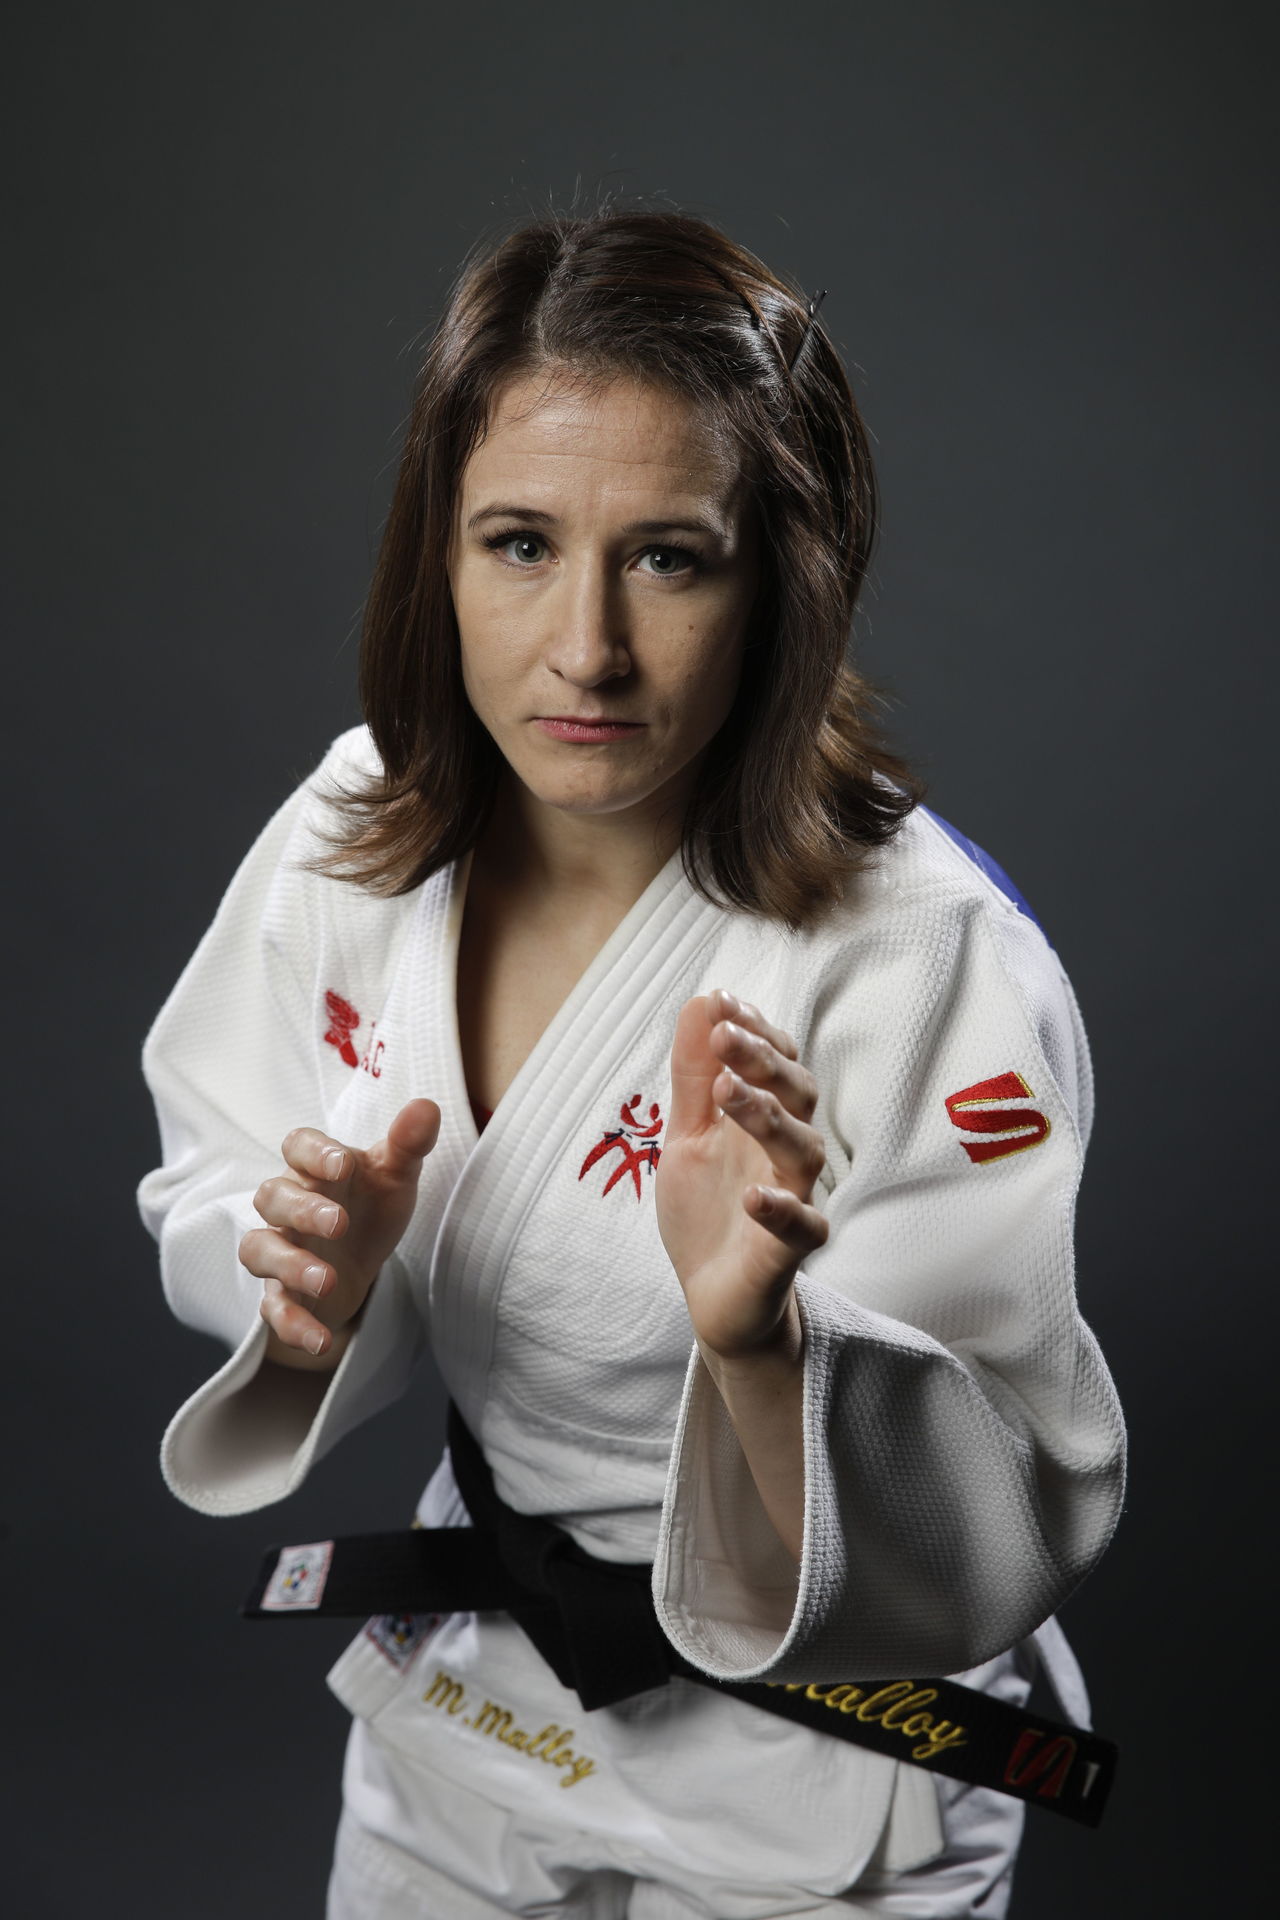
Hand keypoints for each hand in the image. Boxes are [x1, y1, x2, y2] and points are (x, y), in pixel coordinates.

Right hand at [239, 1097, 440, 1367]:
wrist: (358, 1259)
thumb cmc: (370, 1205)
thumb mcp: (395, 1177)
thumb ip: (408, 1144)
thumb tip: (427, 1106)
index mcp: (314, 1168)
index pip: (297, 1146)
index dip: (315, 1153)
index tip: (344, 1164)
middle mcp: (287, 1206)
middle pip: (271, 1197)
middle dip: (301, 1209)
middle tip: (339, 1223)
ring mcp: (280, 1250)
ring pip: (259, 1250)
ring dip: (289, 1265)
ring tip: (328, 1279)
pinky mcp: (281, 1293)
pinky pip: (273, 1308)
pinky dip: (293, 1324)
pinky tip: (322, 1340)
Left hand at [655, 989, 828, 1361]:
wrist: (712, 1298)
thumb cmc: (707, 1210)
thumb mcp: (686, 1134)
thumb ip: (694, 1075)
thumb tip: (703, 1001)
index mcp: (763, 1118)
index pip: (776, 1060)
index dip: (756, 1030)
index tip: (723, 1003)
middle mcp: (784, 1151)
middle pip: (798, 1094)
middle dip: (764, 1059)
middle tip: (725, 1035)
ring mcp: (794, 1197)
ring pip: (805, 1149)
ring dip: (769, 1117)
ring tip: (731, 1092)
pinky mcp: (790, 1251)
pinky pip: (803, 1227)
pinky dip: (782, 1208)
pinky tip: (753, 1196)